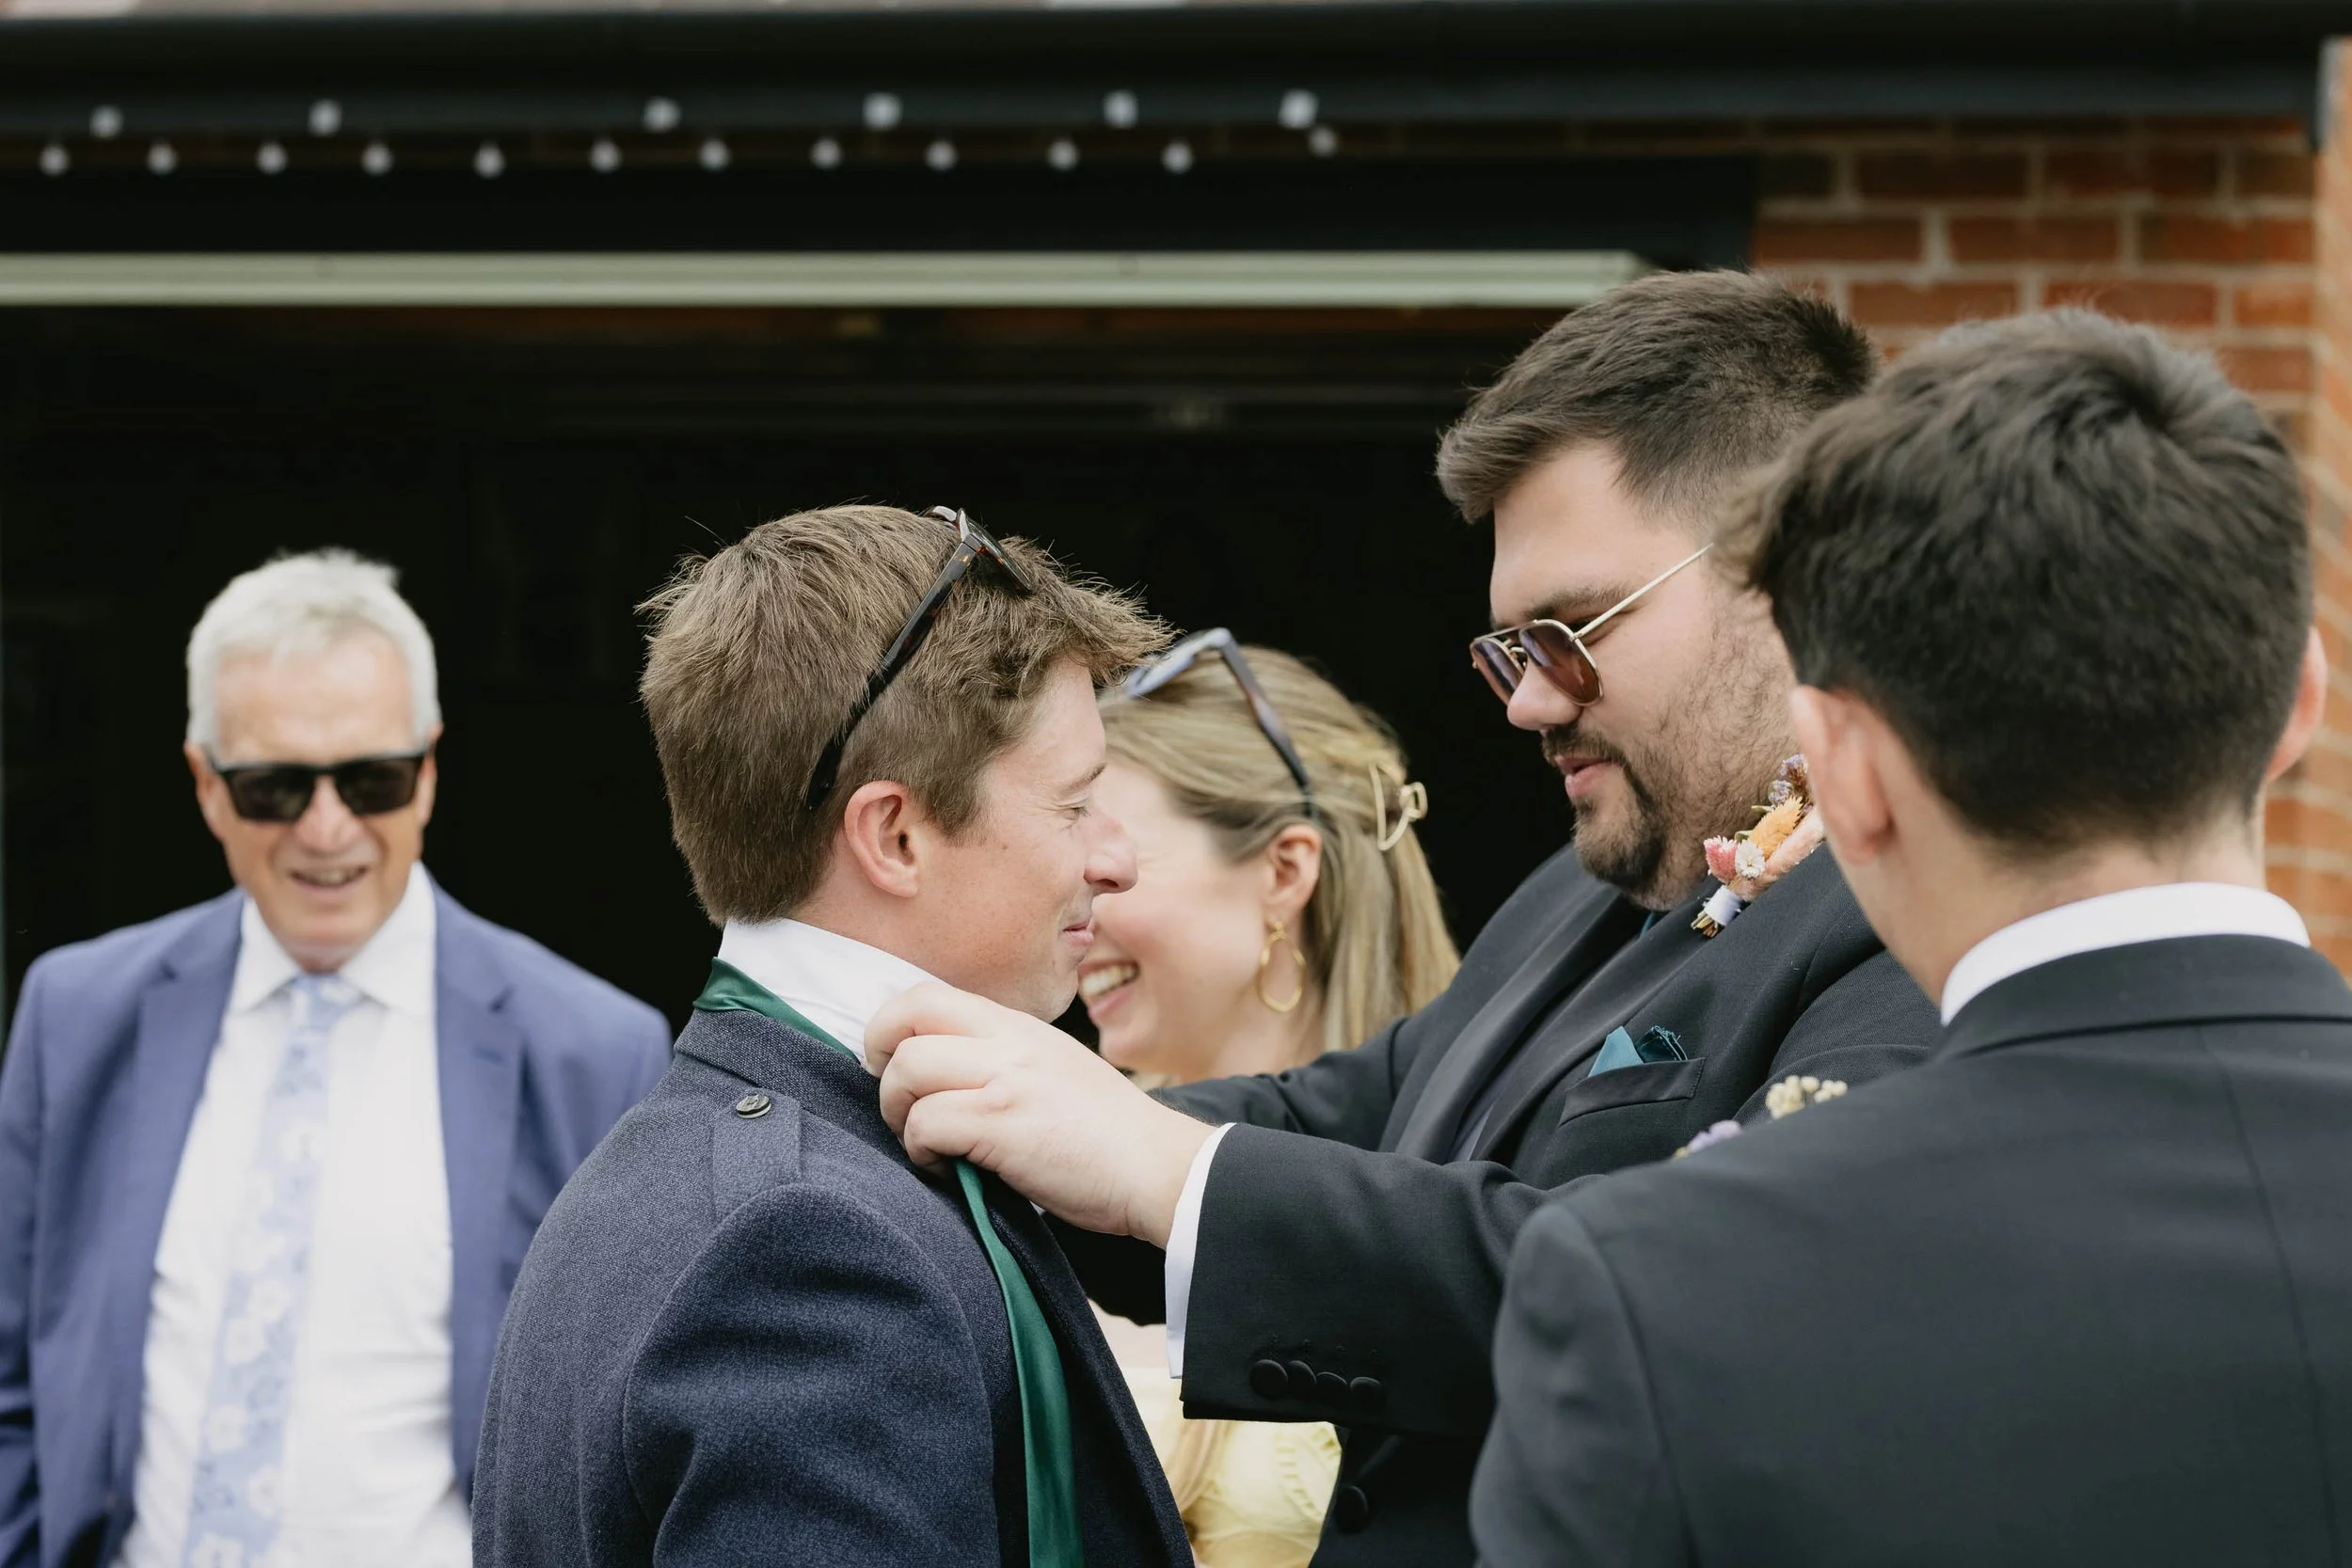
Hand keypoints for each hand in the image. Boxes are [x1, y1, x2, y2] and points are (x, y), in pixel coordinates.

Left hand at [866, 982, 1213, 1246]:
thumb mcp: (1055, 1068)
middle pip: (904, 1020)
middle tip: (898, 1102)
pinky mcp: (1001, 1124)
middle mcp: (1009, 1041)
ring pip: (906, 1071)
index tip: (893, 1065)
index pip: (926, 995)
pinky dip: (922, 1151)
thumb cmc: (1108, 1133)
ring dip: (899, 1113)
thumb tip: (945, 1074)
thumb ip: (1005, 1059)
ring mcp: (1005, 1079)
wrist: (1158, 1166)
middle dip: (880, 1063)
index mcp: (1019, 1026)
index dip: (891, 1027)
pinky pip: (926, 1124)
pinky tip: (948, 1167)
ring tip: (926, 1142)